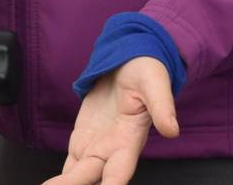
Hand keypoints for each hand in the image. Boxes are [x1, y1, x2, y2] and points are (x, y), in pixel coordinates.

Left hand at [42, 55, 179, 184]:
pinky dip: (61, 180)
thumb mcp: (155, 84)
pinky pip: (71, 164)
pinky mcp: (82, 139)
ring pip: (79, 175)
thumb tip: (171, 130)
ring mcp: (95, 146)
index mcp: (129, 141)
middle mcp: (112, 150)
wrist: (128, 60)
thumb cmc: (146, 72)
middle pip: (93, 177)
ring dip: (66, 184)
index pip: (118, 171)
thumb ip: (162, 107)